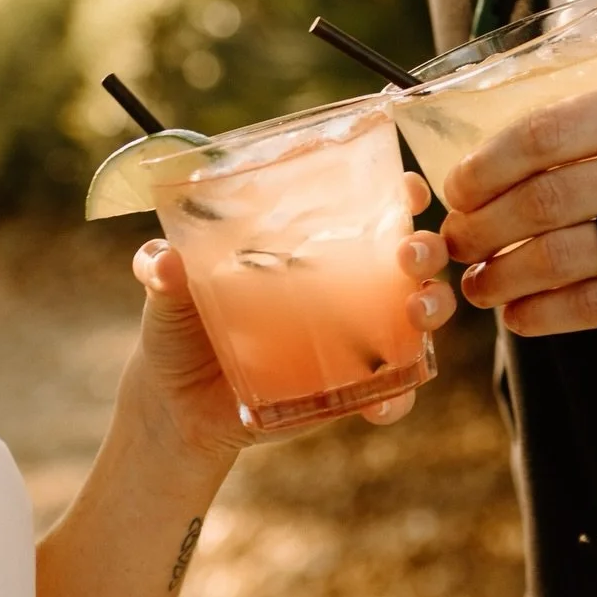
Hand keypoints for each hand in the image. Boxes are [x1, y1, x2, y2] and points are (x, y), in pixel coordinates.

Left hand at [126, 172, 454, 460]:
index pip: (367, 206)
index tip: (404, 189)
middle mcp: (346, 284)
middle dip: (427, 249)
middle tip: (409, 256)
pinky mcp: (352, 387)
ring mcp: (356, 337)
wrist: (177, 406)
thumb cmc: (180, 328)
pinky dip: (396, 398)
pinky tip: (383, 407)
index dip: (397, 194)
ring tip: (418, 316)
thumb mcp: (167, 292)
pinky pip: (392, 391)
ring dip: (432, 309)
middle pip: (410, 256)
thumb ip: (163, 269)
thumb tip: (164, 260)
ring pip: (419, 316)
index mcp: (310, 245)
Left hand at [443, 71, 596, 340]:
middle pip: (548, 198)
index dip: (488, 164)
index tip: (459, 187)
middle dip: (484, 226)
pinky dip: (547, 314)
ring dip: (505, 274)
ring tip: (478, 284)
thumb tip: (510, 159)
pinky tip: (522, 316)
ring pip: (567, 255)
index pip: (550, 131)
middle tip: (455, 242)